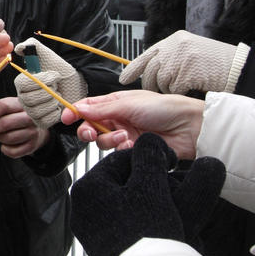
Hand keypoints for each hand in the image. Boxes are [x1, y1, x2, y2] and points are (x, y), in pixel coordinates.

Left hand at [0, 97, 49, 157]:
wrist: (37, 130)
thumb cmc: (16, 117)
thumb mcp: (5, 110)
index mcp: (21, 104)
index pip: (3, 105)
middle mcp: (30, 117)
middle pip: (5, 123)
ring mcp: (32, 132)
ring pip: (8, 138)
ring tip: (1, 135)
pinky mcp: (32, 146)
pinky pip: (12, 151)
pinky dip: (5, 149)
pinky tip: (6, 144)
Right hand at [13, 38, 87, 128]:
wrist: (75, 85)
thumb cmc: (61, 70)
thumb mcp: (47, 55)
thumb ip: (32, 45)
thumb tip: (19, 47)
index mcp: (22, 83)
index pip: (24, 84)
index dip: (42, 80)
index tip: (54, 75)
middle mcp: (23, 98)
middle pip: (30, 99)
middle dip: (49, 91)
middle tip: (57, 86)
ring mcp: (31, 111)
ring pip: (38, 110)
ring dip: (54, 101)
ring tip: (58, 95)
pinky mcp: (41, 122)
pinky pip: (45, 121)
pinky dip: (56, 113)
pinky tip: (59, 106)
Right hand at [63, 90, 204, 158]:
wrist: (189, 129)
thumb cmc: (164, 108)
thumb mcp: (128, 104)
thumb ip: (101, 109)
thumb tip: (78, 108)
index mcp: (115, 103)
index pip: (88, 107)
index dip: (75, 112)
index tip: (65, 118)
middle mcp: (118, 118)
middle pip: (91, 127)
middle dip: (88, 130)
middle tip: (91, 133)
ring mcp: (125, 134)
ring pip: (103, 141)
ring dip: (110, 140)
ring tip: (125, 136)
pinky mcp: (133, 149)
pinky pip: (117, 153)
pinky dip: (122, 149)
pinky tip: (133, 144)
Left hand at [70, 133, 224, 255]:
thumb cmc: (147, 230)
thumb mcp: (151, 185)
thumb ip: (149, 156)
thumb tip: (149, 142)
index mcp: (87, 186)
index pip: (120, 161)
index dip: (149, 159)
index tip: (169, 164)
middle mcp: (81, 207)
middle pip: (120, 182)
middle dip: (146, 181)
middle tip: (169, 187)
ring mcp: (88, 230)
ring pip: (121, 203)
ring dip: (144, 200)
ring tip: (165, 208)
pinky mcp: (99, 248)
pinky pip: (120, 223)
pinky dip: (137, 220)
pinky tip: (154, 226)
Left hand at [119, 30, 249, 94]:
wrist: (238, 67)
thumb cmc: (215, 64)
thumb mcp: (189, 53)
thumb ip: (170, 58)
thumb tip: (149, 71)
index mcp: (174, 41)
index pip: (147, 55)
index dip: (134, 69)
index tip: (123, 79)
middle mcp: (175, 47)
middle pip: (151, 70)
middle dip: (150, 84)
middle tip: (155, 93)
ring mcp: (181, 59)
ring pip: (161, 81)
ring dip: (167, 89)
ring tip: (180, 89)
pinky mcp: (187, 72)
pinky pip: (173, 88)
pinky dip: (179, 92)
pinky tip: (189, 90)